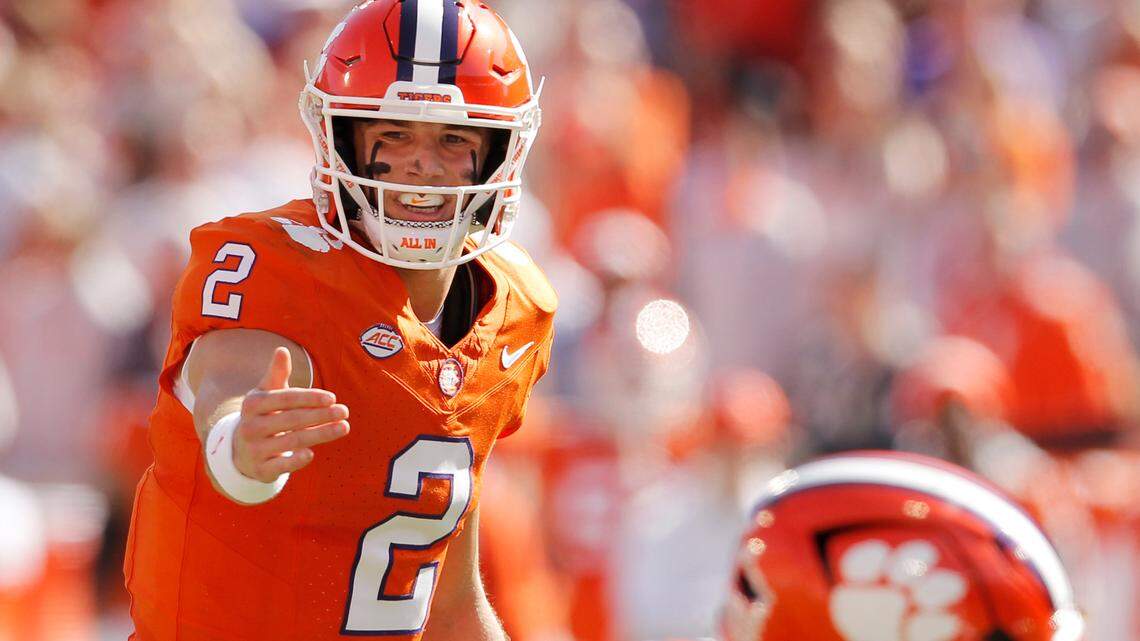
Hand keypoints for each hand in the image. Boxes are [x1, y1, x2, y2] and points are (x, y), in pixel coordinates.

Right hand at [231, 347, 349, 481]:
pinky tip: (312, 453)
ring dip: (320, 434)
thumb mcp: (266, 393)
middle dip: (321, 415)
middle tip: (344, 412)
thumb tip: (282, 350)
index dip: (310, 398)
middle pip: (292, 420)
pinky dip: (296, 460)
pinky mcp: (261, 469)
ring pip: (292, 441)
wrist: (241, 451)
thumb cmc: (264, 415)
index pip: (286, 399)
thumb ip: (277, 374)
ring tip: (343, 427)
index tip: (332, 398)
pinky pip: (280, 466)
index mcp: (253, 404)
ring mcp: (254, 449)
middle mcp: (250, 426)